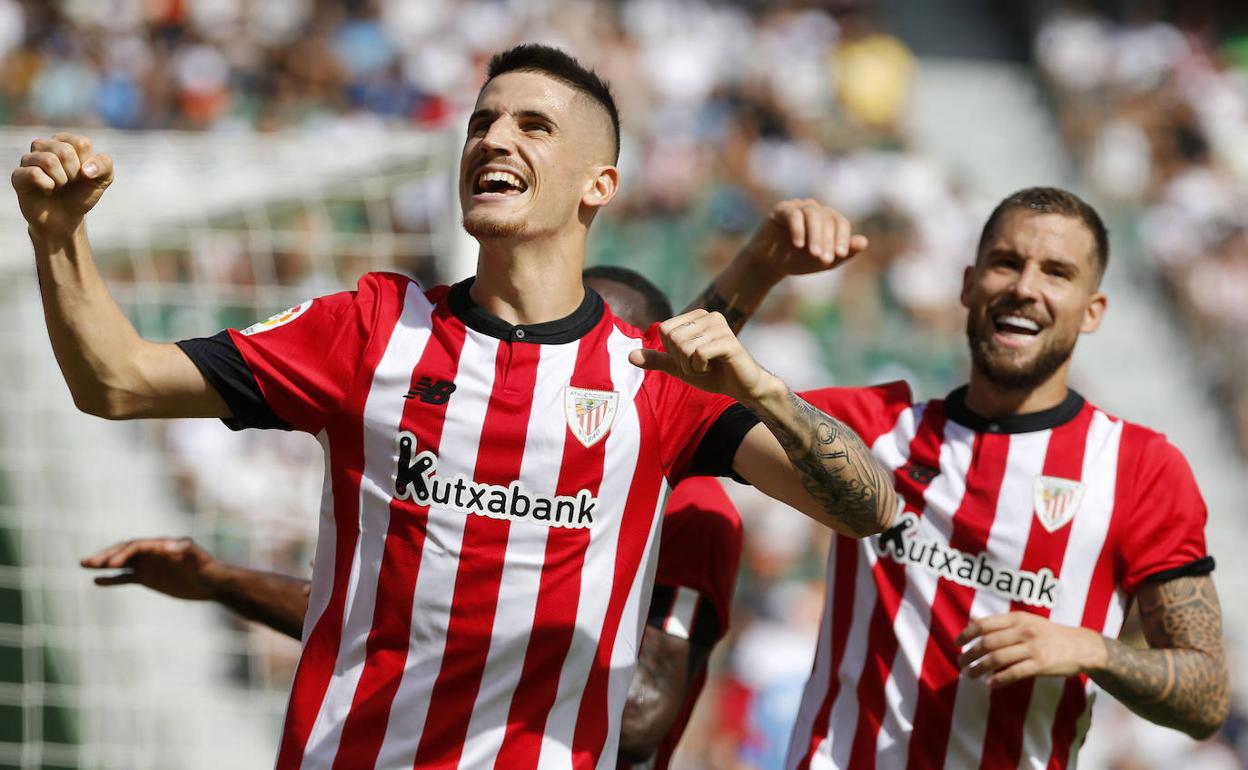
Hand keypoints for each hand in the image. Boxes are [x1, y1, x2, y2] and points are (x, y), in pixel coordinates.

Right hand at [12, 132, 113, 237]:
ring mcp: (29, 159)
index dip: (87, 164)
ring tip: (58, 186)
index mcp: (65, 142)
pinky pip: (34, 173)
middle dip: (74, 174)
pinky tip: (47, 191)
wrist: (65, 218)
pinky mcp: (18, 175)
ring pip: (49, 160)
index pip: (81, 143)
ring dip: (61, 180)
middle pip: (65, 151)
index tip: (83, 175)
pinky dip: (48, 186)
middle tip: (69, 182)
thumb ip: (105, 165)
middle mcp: (44, 146)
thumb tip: (87, 169)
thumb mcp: (102, 179)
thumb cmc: (81, 194)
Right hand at [80, 537, 224, 601]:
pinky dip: (112, 579)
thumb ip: (186, 549)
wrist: (214, 583)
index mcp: (162, 545)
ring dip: (104, 564)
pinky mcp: (148, 578)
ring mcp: (148, 565)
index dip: (123, 553)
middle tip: (86, 562)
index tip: (112, 564)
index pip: (137, 546)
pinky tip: (97, 581)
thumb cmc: (209, 568)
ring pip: (121, 563)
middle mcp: (152, 552)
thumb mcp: (201, 559)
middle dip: (106, 555)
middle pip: (124, 551)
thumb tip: (167, 546)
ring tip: (84, 564)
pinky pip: (126, 577)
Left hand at [628, 309, 780, 404]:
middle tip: (700, 365)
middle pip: (672, 338)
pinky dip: (701, 368)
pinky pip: (698, 354)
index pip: (664, 330)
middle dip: (681, 360)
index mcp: (696, 316)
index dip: (672, 352)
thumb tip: (629, 356)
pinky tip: (716, 367)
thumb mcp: (679, 367)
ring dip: (691, 366)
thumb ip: (657, 359)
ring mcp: (720, 326)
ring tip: (708, 366)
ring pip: (684, 347)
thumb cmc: (712, 375)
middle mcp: (708, 315)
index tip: (691, 358)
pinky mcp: (728, 340)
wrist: (742, 387)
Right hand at [740, 199, 868, 282]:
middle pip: (828, 219)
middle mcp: (815, 209)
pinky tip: (798, 245)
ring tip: (813, 254)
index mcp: (828, 219)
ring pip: (813, 215)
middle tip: (825, 260)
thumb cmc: (798, 260)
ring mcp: (798, 207)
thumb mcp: (823, 261)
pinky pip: (793, 214)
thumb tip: (864, 242)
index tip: (840, 255)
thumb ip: (844, 253)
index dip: (843, 238)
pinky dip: (798, 229)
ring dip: (815, 235)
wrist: (770, 264)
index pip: (840, 223)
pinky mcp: (781, 209)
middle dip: (828, 241)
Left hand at [957, 612, 1106, 686]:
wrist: (1082, 646)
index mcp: (1017, 618)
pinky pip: (1014, 673)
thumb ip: (1003, 624)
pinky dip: (999, 679)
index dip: (967, 634)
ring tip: (970, 675)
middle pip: (987, 643)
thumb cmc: (1050, 634)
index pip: (984, 624)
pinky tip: (990, 684)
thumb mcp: (1028, 621)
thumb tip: (973, 624)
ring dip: (979, 668)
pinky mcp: (1041, 664)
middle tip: (960, 663)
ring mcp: (1032, 648)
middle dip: (970, 654)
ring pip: (997, 659)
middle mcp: (1023, 631)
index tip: (957, 643)